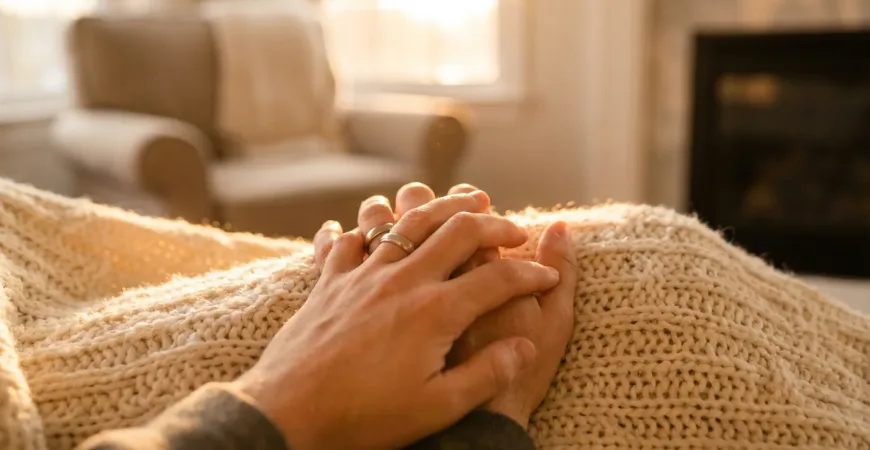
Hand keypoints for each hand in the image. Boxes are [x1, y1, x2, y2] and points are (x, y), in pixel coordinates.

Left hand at [234, 192, 560, 449]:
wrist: (287, 415)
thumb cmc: (364, 418)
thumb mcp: (436, 408)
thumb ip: (485, 375)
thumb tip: (523, 347)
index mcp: (435, 313)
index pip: (498, 277)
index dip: (530, 274)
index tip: (546, 277)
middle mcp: (401, 281)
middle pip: (457, 229)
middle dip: (494, 222)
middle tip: (513, 229)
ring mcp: (363, 276)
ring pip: (408, 222)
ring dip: (440, 206)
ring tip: (463, 202)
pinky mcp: (330, 282)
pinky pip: (350, 239)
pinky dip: (366, 226)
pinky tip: (373, 222)